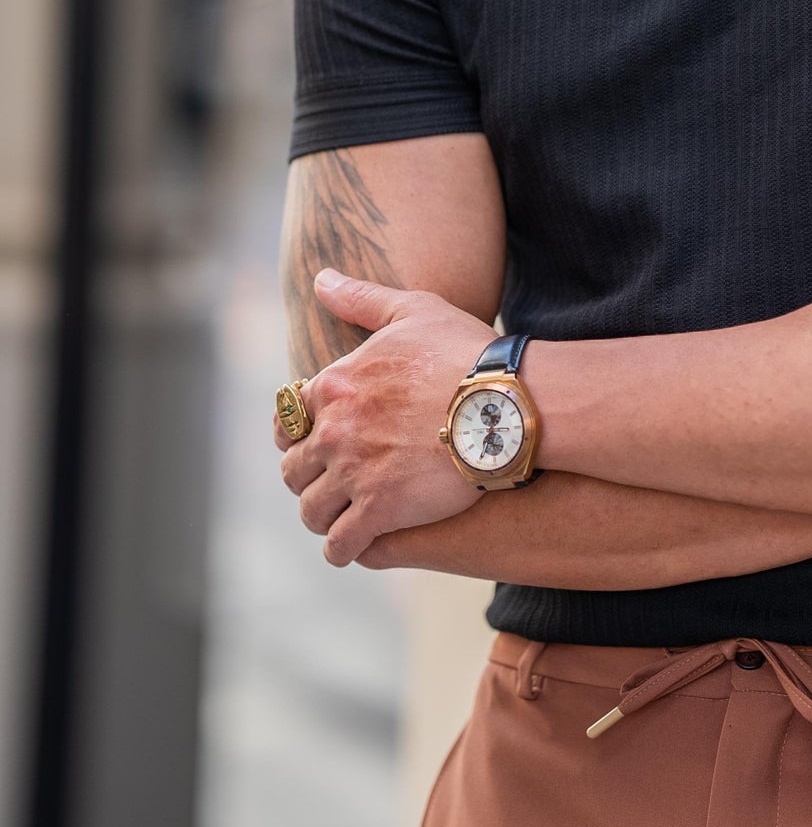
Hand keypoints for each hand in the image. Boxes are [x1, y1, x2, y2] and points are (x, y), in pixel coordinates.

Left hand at [274, 270, 497, 565]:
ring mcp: (354, 472)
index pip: (290, 419)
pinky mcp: (380, 509)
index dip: (301, 433)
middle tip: (330, 483)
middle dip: (308, 477)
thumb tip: (320, 279)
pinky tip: (352, 545)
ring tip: (338, 518)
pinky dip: (341, 548)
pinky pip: (341, 542)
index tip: (318, 441)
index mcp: (335, 384)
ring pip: (311, 509)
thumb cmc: (466, 351)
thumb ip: (361, 299)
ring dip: (322, 515)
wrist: (507, 400)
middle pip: (294, 468)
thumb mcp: (413, 310)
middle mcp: (334, 430)